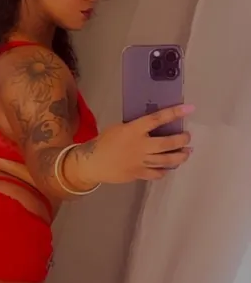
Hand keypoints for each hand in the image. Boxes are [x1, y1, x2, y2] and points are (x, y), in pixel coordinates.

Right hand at [77, 105, 193, 185]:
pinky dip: (165, 170)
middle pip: (167, 143)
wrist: (93, 162)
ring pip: (166, 160)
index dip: (174, 113)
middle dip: (181, 140)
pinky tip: (168, 167)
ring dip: (179, 156)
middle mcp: (140, 146)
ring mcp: (140, 162)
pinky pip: (157, 173)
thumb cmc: (104, 142)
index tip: (189, 109)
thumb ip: (135, 128)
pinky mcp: (139, 174)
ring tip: (186, 153)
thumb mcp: (119, 128)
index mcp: (134, 130)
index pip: (157, 119)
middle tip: (187, 137)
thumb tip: (151, 127)